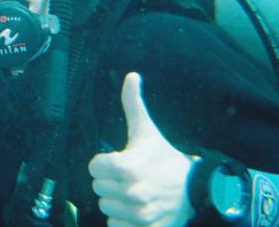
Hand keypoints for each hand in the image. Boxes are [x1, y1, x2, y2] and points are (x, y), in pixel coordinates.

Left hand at [88, 73, 196, 226]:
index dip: (104, 163)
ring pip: (106, 208)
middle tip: (129, 177)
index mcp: (126, 168)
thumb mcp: (146, 131)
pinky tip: (136, 210)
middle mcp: (131, 193)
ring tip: (134, 192)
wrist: (196, 190)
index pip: (93, 167)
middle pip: (98, 188)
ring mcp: (138, 215)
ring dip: (116, 201)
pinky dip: (122, 221)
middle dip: (110, 182)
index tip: (119, 162)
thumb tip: (131, 75)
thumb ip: (133, 104)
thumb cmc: (165, 158)